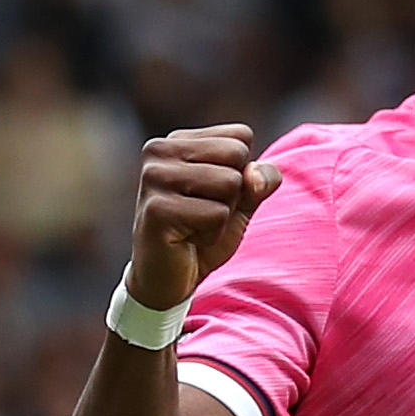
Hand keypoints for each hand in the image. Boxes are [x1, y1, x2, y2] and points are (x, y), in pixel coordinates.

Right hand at [128, 125, 279, 306]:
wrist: (168, 280)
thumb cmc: (203, 234)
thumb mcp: (241, 201)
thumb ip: (260, 179)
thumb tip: (257, 175)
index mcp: (178, 140)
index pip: (241, 136)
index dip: (241, 172)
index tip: (211, 195)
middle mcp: (159, 150)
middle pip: (237, 155)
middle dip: (233, 193)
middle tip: (203, 214)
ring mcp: (154, 178)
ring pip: (230, 183)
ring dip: (223, 215)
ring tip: (195, 226)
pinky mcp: (156, 209)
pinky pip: (217, 214)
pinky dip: (213, 234)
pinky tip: (187, 240)